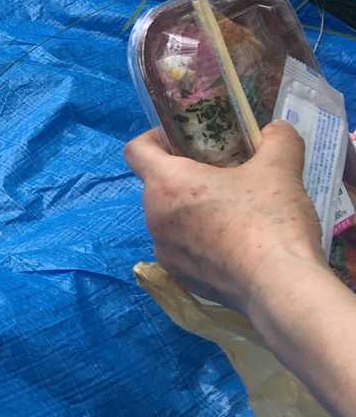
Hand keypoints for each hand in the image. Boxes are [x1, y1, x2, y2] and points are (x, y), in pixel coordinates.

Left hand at [125, 121, 326, 315]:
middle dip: (186, 175)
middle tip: (223, 173)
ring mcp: (164, 250)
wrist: (278, 287)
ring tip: (235, 210)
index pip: (136, 150)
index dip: (155, 138)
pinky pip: (183, 248)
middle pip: (158, 185)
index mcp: (165, 183)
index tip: (184, 140)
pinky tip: (236, 244)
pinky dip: (201, 241)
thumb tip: (276, 129)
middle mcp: (153, 216)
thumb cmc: (269, 220)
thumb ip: (277, 140)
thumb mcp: (280, 169)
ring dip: (193, 210)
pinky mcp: (180, 276)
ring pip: (171, 218)